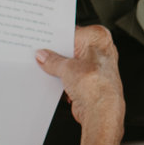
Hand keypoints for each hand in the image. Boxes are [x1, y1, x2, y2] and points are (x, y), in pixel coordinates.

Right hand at [37, 25, 124, 144]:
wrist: (102, 113)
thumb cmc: (96, 87)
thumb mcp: (67, 68)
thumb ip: (53, 60)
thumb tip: (44, 56)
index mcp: (99, 38)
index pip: (73, 32)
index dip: (57, 37)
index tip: (43, 40)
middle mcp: (100, 51)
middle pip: (72, 48)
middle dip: (57, 54)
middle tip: (42, 55)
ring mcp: (95, 67)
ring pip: (72, 63)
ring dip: (60, 68)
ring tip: (47, 69)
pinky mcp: (89, 82)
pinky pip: (72, 77)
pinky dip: (64, 80)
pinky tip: (55, 82)